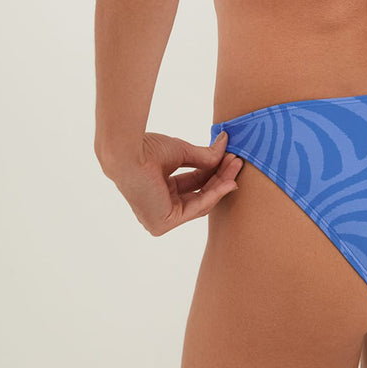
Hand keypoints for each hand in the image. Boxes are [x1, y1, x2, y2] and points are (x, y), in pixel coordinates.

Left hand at [103, 130, 242, 235]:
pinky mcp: (162, 224)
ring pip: (199, 202)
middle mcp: (159, 205)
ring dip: (220, 184)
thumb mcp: (181, 152)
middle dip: (220, 177)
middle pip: (198, 193)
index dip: (213, 170)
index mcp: (160, 189)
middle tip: (237, 161)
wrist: (129, 154)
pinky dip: (213, 195)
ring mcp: (160, 217)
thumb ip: (203, 155)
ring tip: (236, 166)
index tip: (229, 157)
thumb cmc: (147, 150)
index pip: (192, 183)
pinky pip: (195, 209)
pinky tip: (228, 182)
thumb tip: (224, 143)